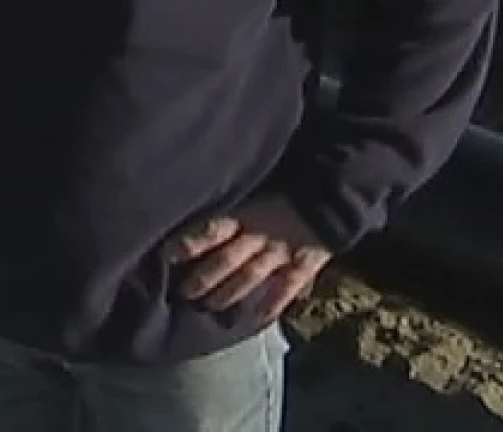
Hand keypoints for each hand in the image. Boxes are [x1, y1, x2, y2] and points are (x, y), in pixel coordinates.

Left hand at [168, 196, 330, 325]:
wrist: (334, 187)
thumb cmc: (290, 180)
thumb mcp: (257, 183)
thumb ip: (234, 197)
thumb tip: (199, 196)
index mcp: (247, 211)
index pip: (212, 228)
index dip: (190, 243)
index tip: (168, 255)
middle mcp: (260, 234)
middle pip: (227, 259)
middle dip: (203, 278)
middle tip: (183, 293)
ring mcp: (282, 251)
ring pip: (251, 276)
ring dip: (229, 294)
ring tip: (209, 307)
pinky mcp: (305, 263)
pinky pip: (287, 288)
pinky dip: (272, 305)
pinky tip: (257, 321)